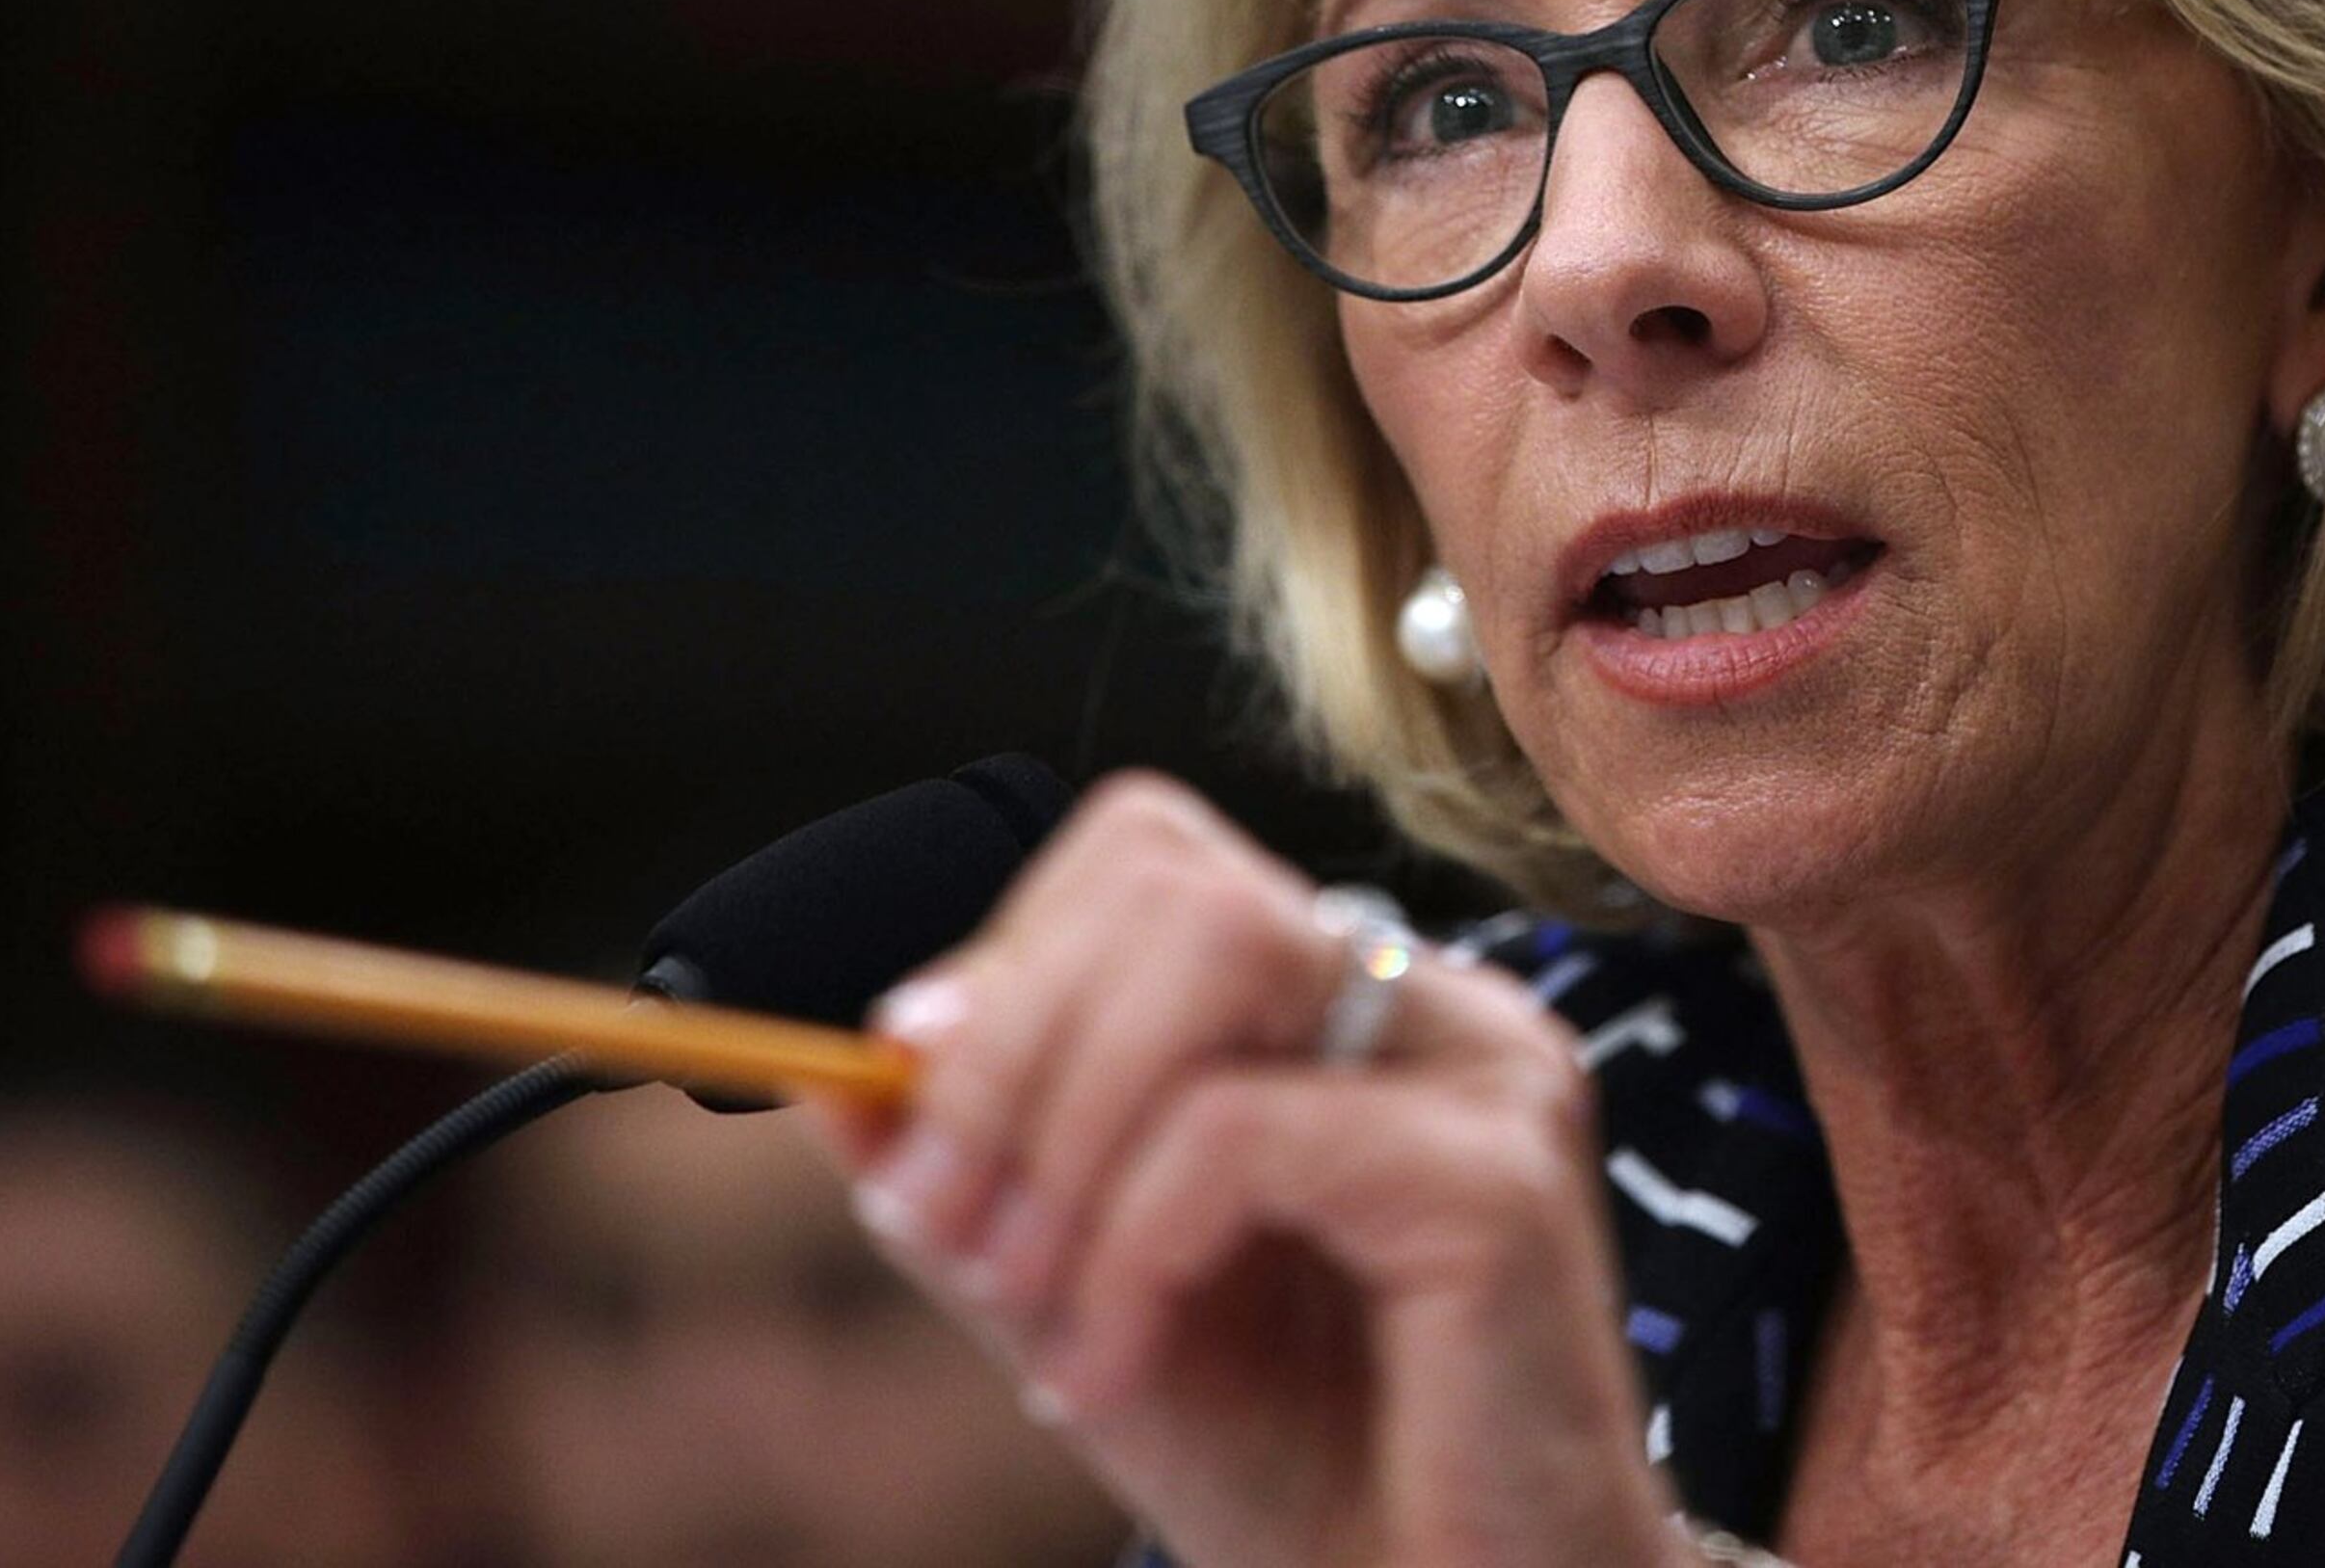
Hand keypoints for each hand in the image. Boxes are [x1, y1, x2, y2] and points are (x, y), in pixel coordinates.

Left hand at [804, 773, 1684, 1567]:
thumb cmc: (1302, 1465)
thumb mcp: (1085, 1298)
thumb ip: (980, 1181)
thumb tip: (830, 1077)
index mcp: (1348, 1004)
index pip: (1149, 859)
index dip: (1004, 972)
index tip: (920, 1148)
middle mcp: (1433, 1003)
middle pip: (1171, 878)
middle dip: (1004, 1052)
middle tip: (941, 1229)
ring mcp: (1485, 1071)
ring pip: (1213, 953)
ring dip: (1061, 1131)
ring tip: (1023, 1303)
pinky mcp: (1494, 1179)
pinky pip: (1241, 1133)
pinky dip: (1129, 1251)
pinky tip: (1107, 1372)